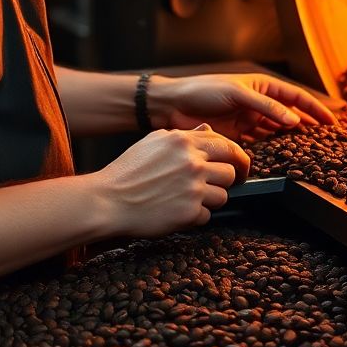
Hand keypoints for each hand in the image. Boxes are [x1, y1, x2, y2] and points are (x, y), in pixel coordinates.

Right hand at [95, 125, 249, 236]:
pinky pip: (207, 216)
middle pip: (231, 170)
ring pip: (222, 195)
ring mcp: (193, 187)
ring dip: (209, 200)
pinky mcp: (189, 212)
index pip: (226, 145)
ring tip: (187, 199)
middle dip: (225, 180)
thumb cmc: (128, 172)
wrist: (108, 200)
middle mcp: (192, 162)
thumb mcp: (154, 142)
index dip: (236, 157)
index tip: (238, 166)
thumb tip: (207, 130)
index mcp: (184, 141)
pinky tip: (177, 211)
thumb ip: (184, 135)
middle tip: (214, 186)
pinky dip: (196, 217)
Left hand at [150, 72, 337, 142]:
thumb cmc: (202, 91)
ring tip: (309, 152)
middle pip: (289, 115)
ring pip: (276, 130)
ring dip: (291, 139)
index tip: (331, 122)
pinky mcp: (237, 135)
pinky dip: (272, 149)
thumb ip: (265, 107)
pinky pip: (260, 143)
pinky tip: (282, 158)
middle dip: (307, 125)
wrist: (173, 106)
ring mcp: (248, 119)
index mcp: (260, 86)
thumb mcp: (237, 94)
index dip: (314, 108)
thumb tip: (293, 119)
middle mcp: (257, 102)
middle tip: (326, 141)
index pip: (295, 97)